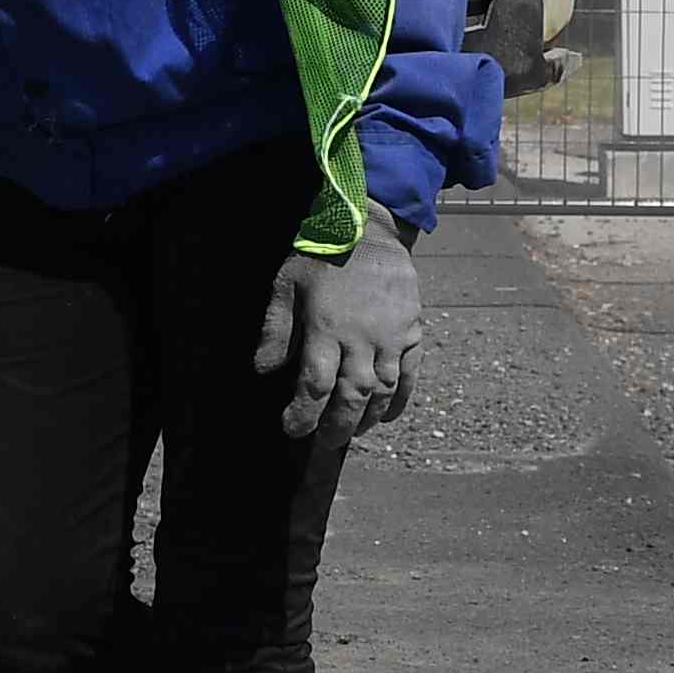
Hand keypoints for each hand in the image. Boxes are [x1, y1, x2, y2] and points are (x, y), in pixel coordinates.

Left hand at [252, 218, 423, 454]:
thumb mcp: (286, 285)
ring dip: (366, 417)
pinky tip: (387, 416)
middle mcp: (361, 338)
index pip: (315, 385)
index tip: (292, 429)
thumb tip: (263, 369)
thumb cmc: (321, 255)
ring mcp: (390, 337)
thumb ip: (275, 328)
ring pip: (382, 390)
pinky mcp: (411, 331)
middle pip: (351, 396)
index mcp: (326, 328)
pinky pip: (410, 374)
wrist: (369, 228)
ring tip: (352, 432)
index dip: (303, 414)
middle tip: (324, 444)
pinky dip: (400, 400)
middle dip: (336, 427)